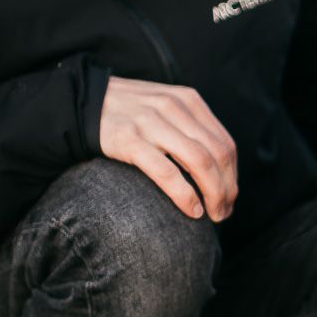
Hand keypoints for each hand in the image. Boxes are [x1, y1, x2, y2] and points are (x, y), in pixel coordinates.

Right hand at [99, 77, 237, 221]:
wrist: (82, 103)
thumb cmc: (130, 113)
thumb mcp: (166, 108)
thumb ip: (191, 128)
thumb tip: (221, 169)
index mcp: (188, 100)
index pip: (226, 143)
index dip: (233, 176)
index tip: (231, 199)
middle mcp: (174, 107)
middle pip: (218, 154)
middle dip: (227, 189)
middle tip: (224, 213)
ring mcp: (151, 122)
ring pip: (200, 162)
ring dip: (213, 194)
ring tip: (212, 215)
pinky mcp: (128, 139)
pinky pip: (167, 171)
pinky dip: (185, 194)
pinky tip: (191, 210)